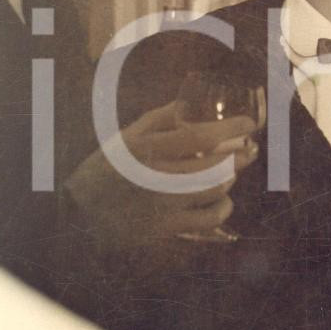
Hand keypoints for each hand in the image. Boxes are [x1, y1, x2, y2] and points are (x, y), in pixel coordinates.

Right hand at [65, 100, 257, 250]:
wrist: (80, 212)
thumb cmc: (107, 169)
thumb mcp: (126, 137)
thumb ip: (159, 119)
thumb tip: (188, 102)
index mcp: (145, 148)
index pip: (198, 136)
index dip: (230, 128)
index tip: (250, 124)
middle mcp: (155, 176)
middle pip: (213, 165)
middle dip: (240, 156)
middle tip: (249, 150)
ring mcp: (162, 204)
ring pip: (214, 190)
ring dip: (230, 178)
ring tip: (231, 172)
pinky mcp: (165, 227)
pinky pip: (208, 219)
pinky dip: (223, 208)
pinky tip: (223, 201)